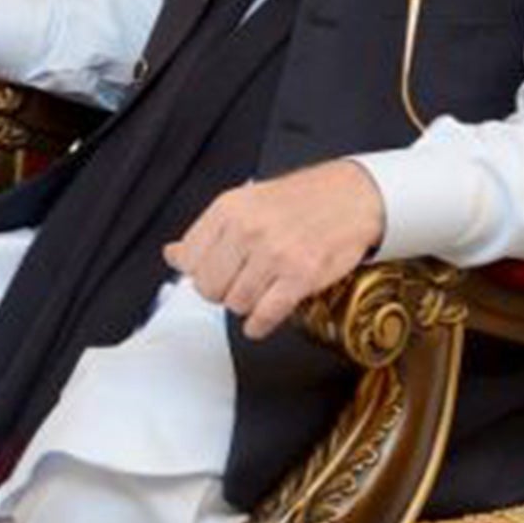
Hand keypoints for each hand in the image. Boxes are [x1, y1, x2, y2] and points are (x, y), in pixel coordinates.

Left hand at [164, 159, 386, 339]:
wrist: (350, 197)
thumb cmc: (297, 200)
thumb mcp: (243, 203)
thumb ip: (207, 232)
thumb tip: (173, 255)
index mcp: (227, 210)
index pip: (187, 259)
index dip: (198, 273)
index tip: (209, 274)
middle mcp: (247, 231)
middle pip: (208, 286)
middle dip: (219, 292)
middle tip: (235, 285)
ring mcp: (274, 254)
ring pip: (235, 303)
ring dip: (244, 306)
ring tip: (257, 293)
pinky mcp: (301, 276)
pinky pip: (266, 314)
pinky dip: (259, 325)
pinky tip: (259, 322)